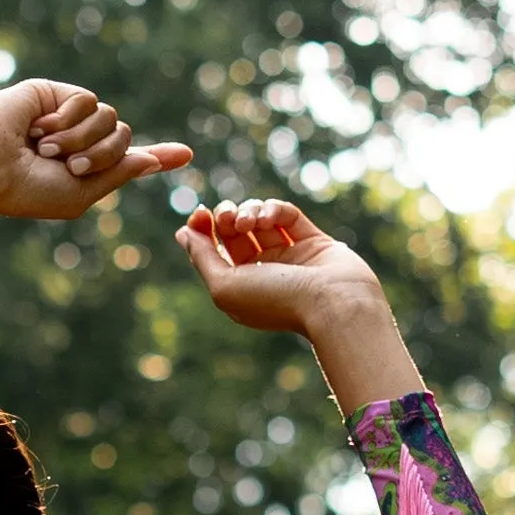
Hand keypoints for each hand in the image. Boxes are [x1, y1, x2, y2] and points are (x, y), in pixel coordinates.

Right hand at [0, 77, 193, 240]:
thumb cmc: (26, 190)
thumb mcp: (79, 194)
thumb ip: (118, 174)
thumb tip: (151, 160)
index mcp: (87, 170)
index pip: (129, 159)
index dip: (158, 155)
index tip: (187, 155)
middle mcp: (82, 141)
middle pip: (124, 138)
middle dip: (103, 155)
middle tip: (70, 166)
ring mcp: (70, 117)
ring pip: (111, 118)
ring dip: (82, 139)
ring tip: (46, 149)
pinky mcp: (58, 95)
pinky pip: (89, 101)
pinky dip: (69, 119)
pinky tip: (40, 128)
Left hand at [177, 196, 420, 413]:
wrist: (331, 305)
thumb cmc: (275, 301)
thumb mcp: (224, 286)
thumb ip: (201, 258)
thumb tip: (182, 232)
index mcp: (241, 288)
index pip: (216, 250)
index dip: (205, 228)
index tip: (199, 213)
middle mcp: (264, 272)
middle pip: (236, 232)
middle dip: (227, 217)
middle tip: (228, 217)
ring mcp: (290, 256)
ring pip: (261, 221)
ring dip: (250, 212)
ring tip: (249, 221)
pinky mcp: (313, 241)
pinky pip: (288, 216)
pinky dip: (275, 210)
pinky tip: (269, 217)